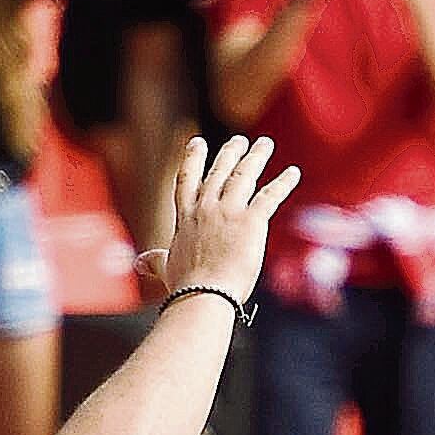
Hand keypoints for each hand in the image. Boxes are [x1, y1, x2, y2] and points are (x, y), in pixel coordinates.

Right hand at [156, 133, 299, 307]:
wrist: (204, 294)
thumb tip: (141, 263)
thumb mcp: (166, 267)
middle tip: (239, 140)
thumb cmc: (186, 286)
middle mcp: (205, 207)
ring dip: (256, 157)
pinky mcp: (251, 221)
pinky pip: (270, 196)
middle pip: (219, 171)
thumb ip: (156, 260)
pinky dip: (283, 183)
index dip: (193, 158)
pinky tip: (293, 172)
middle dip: (230, 153)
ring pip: (244, 175)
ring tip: (266, 144)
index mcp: (186, 216)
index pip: (187, 179)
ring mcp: (227, 211)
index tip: (198, 142)